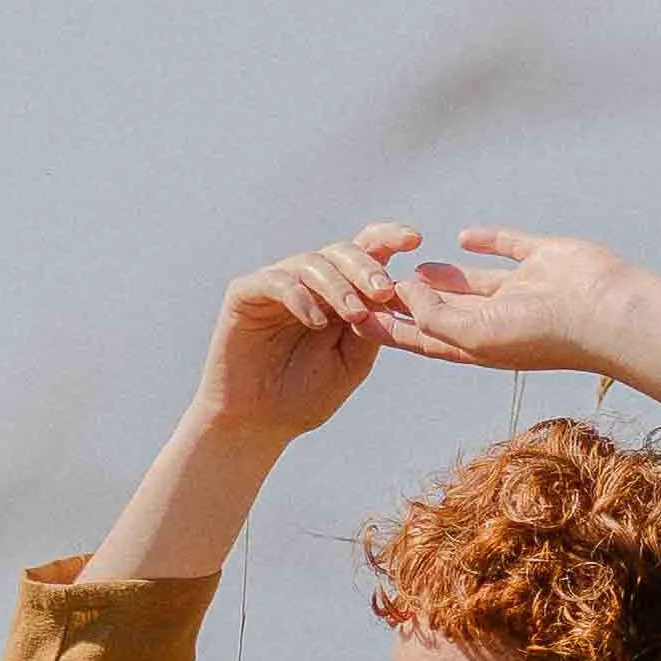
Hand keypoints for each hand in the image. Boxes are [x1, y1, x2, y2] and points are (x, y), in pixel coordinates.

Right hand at [193, 222, 420, 439]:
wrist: (258, 422)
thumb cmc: (306, 395)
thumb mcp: (351, 361)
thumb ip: (371, 328)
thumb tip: (396, 295)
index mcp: (340, 291)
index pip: (366, 251)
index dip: (389, 238)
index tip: (415, 240)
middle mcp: (309, 280)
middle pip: (342, 252)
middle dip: (366, 268)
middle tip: (383, 291)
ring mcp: (277, 283)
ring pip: (312, 263)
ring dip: (338, 287)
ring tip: (355, 315)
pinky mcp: (245, 293)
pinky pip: (276, 281)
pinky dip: (300, 297)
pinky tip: (316, 321)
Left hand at [365, 227, 633, 382]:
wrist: (602, 309)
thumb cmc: (541, 332)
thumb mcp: (475, 333)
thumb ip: (435, 315)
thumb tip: (405, 291)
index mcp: (479, 345)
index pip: (424, 338)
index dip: (390, 329)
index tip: (355, 317)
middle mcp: (498, 320)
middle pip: (443, 313)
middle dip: (411, 304)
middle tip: (374, 288)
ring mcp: (521, 290)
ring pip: (472, 285)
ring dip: (443, 279)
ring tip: (413, 269)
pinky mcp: (541, 261)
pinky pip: (507, 248)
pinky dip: (486, 242)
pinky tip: (464, 236)